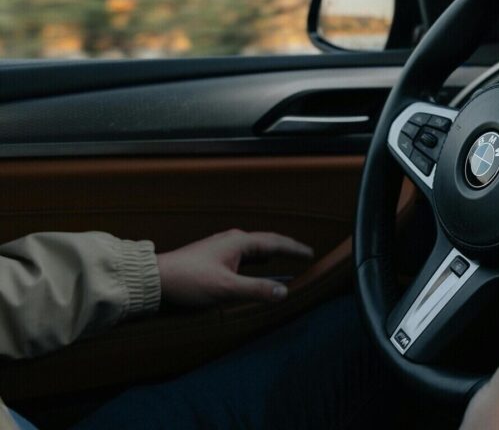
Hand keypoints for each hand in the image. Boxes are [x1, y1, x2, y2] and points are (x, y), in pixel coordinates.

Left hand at [157, 229, 312, 306]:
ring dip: (270, 252)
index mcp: (239, 242)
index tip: (311, 254)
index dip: (294, 249)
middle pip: (266, 241)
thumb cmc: (190, 281)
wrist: (154, 279)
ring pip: (254, 247)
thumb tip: (285, 292)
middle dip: (285, 247)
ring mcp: (221, 246)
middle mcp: (232, 239)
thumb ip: (257, 290)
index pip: (276, 243)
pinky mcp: (212, 255)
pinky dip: (256, 258)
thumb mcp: (226, 288)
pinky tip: (254, 265)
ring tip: (283, 257)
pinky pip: (243, 253)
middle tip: (302, 254)